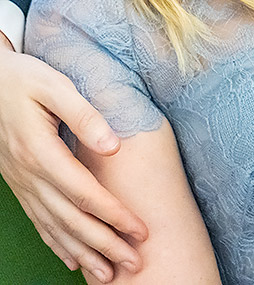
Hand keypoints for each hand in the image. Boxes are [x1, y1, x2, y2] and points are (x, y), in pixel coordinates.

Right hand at [0, 40, 147, 281]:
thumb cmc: (27, 80)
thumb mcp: (56, 87)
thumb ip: (85, 116)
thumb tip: (113, 147)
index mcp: (41, 152)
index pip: (84, 193)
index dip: (113, 214)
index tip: (140, 229)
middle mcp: (30, 175)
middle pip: (71, 219)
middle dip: (104, 244)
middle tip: (134, 263)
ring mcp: (23, 184)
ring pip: (55, 227)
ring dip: (84, 252)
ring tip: (109, 273)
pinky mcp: (21, 185)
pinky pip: (40, 222)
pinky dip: (58, 245)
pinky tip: (74, 260)